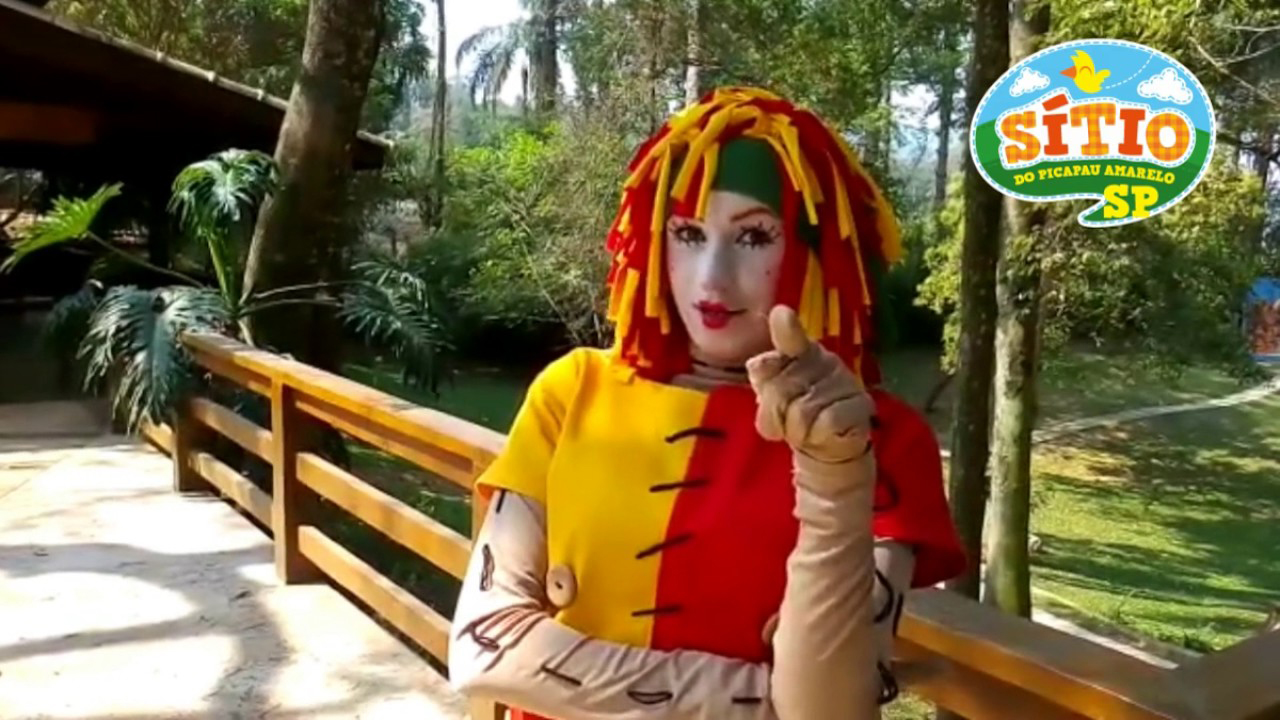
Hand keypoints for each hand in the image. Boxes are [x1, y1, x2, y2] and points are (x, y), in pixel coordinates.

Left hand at [746, 305, 874, 465]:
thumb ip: (764, 384)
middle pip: (781, 390)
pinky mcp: (861, 405)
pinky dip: (818, 437)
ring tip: (807, 430)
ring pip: (801, 413)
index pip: (790, 339)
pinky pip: (825, 424)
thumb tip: (757, 364)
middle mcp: (824, 361)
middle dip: (777, 415)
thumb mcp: (771, 403)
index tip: (782, 314)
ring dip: (796, 431)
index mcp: (800, 353)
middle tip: (788, 421)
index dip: (786, 328)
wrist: (827, 444)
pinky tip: (824, 434)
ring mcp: (846, 381)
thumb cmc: (796, 414)